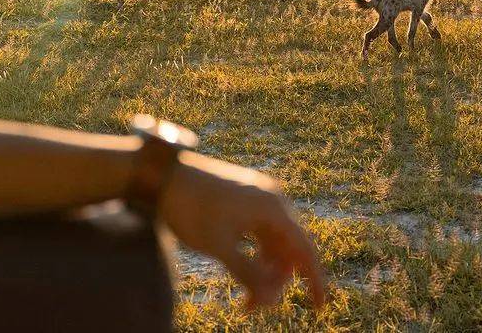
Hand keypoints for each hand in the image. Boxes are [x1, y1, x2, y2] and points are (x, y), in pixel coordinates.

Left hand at [159, 151, 326, 309]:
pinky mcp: (242, 198)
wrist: (162, 173)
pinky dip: (254, 256)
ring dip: (264, 271)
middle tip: (251, 308)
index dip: (314, 280)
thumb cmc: (191, 208)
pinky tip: (240, 274)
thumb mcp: (220, 247)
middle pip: (288, 248)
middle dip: (277, 282)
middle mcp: (271, 198)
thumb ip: (249, 273)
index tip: (319, 308)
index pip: (304, 249)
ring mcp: (256, 196)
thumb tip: (273, 298)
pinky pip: (259, 232)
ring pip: (272, 243)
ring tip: (243, 301)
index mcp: (272, 207)